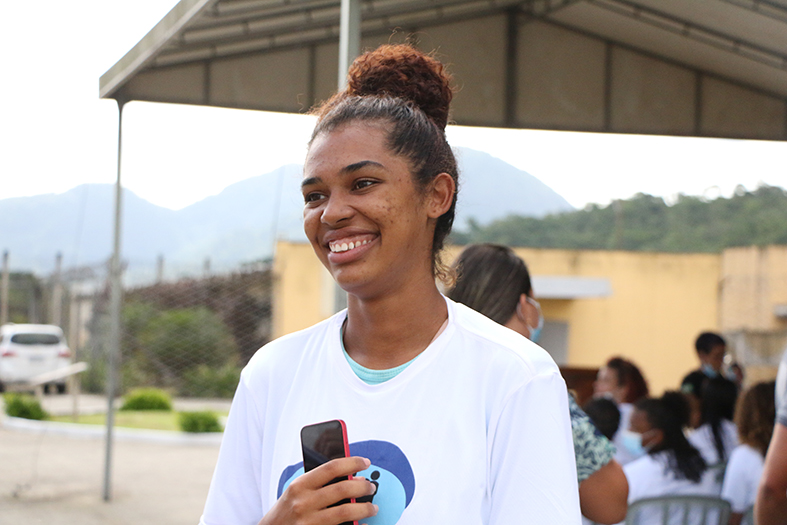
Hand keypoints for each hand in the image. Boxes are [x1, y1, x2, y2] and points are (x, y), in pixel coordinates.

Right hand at [258, 456, 378, 524]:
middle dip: (363, 487)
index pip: (331, 468)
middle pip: (342, 489)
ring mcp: (309, 522)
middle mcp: (304, 503)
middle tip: (371, 487)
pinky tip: (361, 524)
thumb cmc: (287, 510)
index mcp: (300, 485)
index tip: (365, 462)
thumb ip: (320, 482)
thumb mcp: (297, 491)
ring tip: (372, 507)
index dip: (352, 462)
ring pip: (346, 512)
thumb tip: (353, 479)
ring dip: (364, 509)